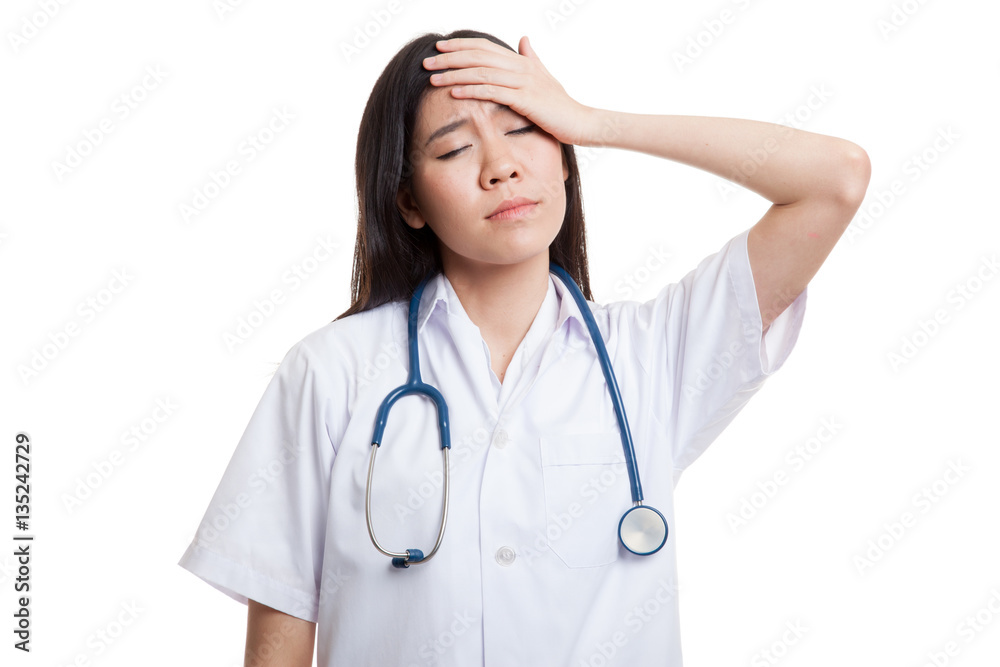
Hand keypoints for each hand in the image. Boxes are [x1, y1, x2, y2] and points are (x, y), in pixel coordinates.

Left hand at [423, 36, 595, 146]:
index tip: (439, 48)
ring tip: (433, 78)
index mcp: (522, 61)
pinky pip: (492, 91)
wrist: (580, 122)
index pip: (485, 48)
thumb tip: (523, 39)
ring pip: (481, 72)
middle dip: (450, 58)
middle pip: (478, 56)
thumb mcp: (544, 77)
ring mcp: (523, 82)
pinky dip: (471, 90)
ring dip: (454, 74)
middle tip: (427, 61)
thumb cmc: (560, 105)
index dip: (461, 46)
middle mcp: (521, 67)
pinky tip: (454, 91)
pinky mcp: (525, 99)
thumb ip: (531, 58)